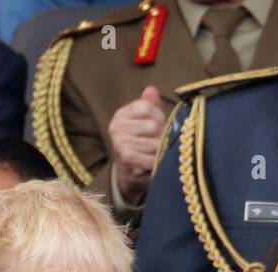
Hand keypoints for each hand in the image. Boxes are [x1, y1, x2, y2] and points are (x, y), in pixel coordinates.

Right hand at [108, 86, 165, 205]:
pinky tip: (151, 164)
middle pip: (153, 125)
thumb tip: (151, 90)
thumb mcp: (147, 122)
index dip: (159, 118)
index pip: (148, 107)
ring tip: (153, 155)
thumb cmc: (143, 144)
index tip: (156, 127)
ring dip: (160, 151)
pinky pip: (152, 157)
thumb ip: (150, 105)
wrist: (131, 174)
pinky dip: (156, 163)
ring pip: (155, 142)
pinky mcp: (126, 158)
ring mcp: (120, 142)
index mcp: (122, 114)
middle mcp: (116, 126)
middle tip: (156, 144)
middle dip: (161, 135)